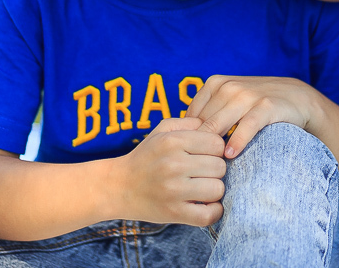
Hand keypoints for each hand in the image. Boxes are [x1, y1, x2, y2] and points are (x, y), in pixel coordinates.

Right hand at [109, 116, 226, 226]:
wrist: (118, 187)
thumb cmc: (145, 157)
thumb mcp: (161, 131)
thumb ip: (189, 123)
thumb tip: (214, 126)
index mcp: (173, 141)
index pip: (217, 144)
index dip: (216, 150)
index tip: (206, 156)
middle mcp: (173, 164)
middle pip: (220, 167)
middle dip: (215, 170)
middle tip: (202, 173)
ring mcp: (174, 190)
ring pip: (217, 189)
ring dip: (213, 190)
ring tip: (202, 188)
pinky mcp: (173, 213)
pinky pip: (208, 215)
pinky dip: (213, 212)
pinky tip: (206, 205)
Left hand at [185, 75, 319, 158]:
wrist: (297, 97)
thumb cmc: (257, 104)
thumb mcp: (231, 102)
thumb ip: (209, 114)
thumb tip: (181, 139)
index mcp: (215, 84)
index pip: (192, 115)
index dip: (188, 139)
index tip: (186, 159)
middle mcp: (228, 87)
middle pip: (203, 122)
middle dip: (197, 146)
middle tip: (192, 169)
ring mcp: (247, 95)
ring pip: (219, 124)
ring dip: (212, 147)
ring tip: (208, 167)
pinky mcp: (265, 106)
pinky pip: (246, 126)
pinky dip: (237, 141)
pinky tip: (230, 156)